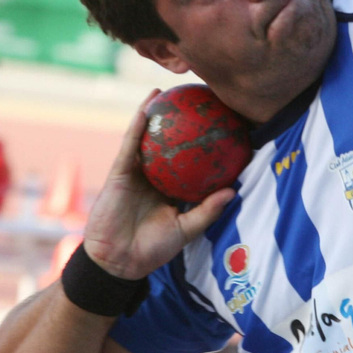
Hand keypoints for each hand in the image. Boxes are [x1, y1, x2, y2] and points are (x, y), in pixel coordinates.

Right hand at [82, 91, 234, 281]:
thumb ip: (207, 210)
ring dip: (152, 114)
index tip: (217, 126)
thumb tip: (233, 190)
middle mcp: (153, 177)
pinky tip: (146, 108)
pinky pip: (130, 145)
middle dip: (176, 122)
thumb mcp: (186, 229)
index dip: (199, 145)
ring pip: (145, 139)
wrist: (118, 261)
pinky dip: (136, 125)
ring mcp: (135, 173)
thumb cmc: (152, 250)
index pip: (187, 162)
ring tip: (165, 92)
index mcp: (169, 189)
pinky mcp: (119, 172)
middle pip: (166, 145)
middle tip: (192, 101)